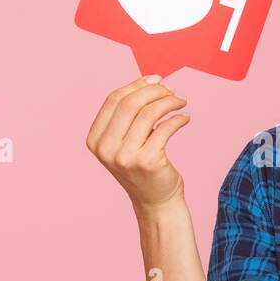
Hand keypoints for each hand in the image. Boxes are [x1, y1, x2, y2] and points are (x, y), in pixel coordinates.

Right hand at [87, 75, 190, 213]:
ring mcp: (125, 156)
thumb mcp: (127, 138)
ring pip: (149, 113)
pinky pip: (165, 128)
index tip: (157, 79)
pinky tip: (184, 118)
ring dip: (169, 102)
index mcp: (95, 139)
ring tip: (180, 102)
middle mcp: (106, 148)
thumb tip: (152, 79)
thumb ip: (130, 112)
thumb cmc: (142, 164)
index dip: (137, 85)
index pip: (114, 99)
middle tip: (172, 91)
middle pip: (130, 102)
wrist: (154, 201)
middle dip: (155, 91)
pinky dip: (178, 119)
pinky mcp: (147, 161)